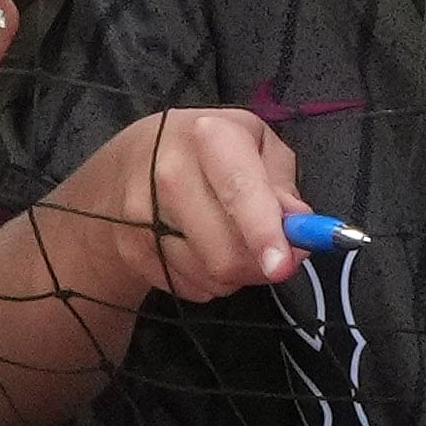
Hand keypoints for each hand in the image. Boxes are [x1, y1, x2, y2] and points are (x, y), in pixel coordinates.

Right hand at [80, 104, 312, 307]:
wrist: (127, 164)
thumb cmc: (205, 151)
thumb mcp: (255, 145)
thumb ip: (282, 184)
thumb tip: (298, 225)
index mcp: (210, 136)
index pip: (239, 190)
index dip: (263, 232)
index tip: (280, 265)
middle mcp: (169, 172)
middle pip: (224, 251)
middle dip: (258, 265)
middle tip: (273, 256)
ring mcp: (142, 214)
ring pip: (210, 277)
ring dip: (234, 274)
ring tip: (227, 241)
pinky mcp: (130, 249)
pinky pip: (189, 288)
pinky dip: (206, 280)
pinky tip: (199, 250)